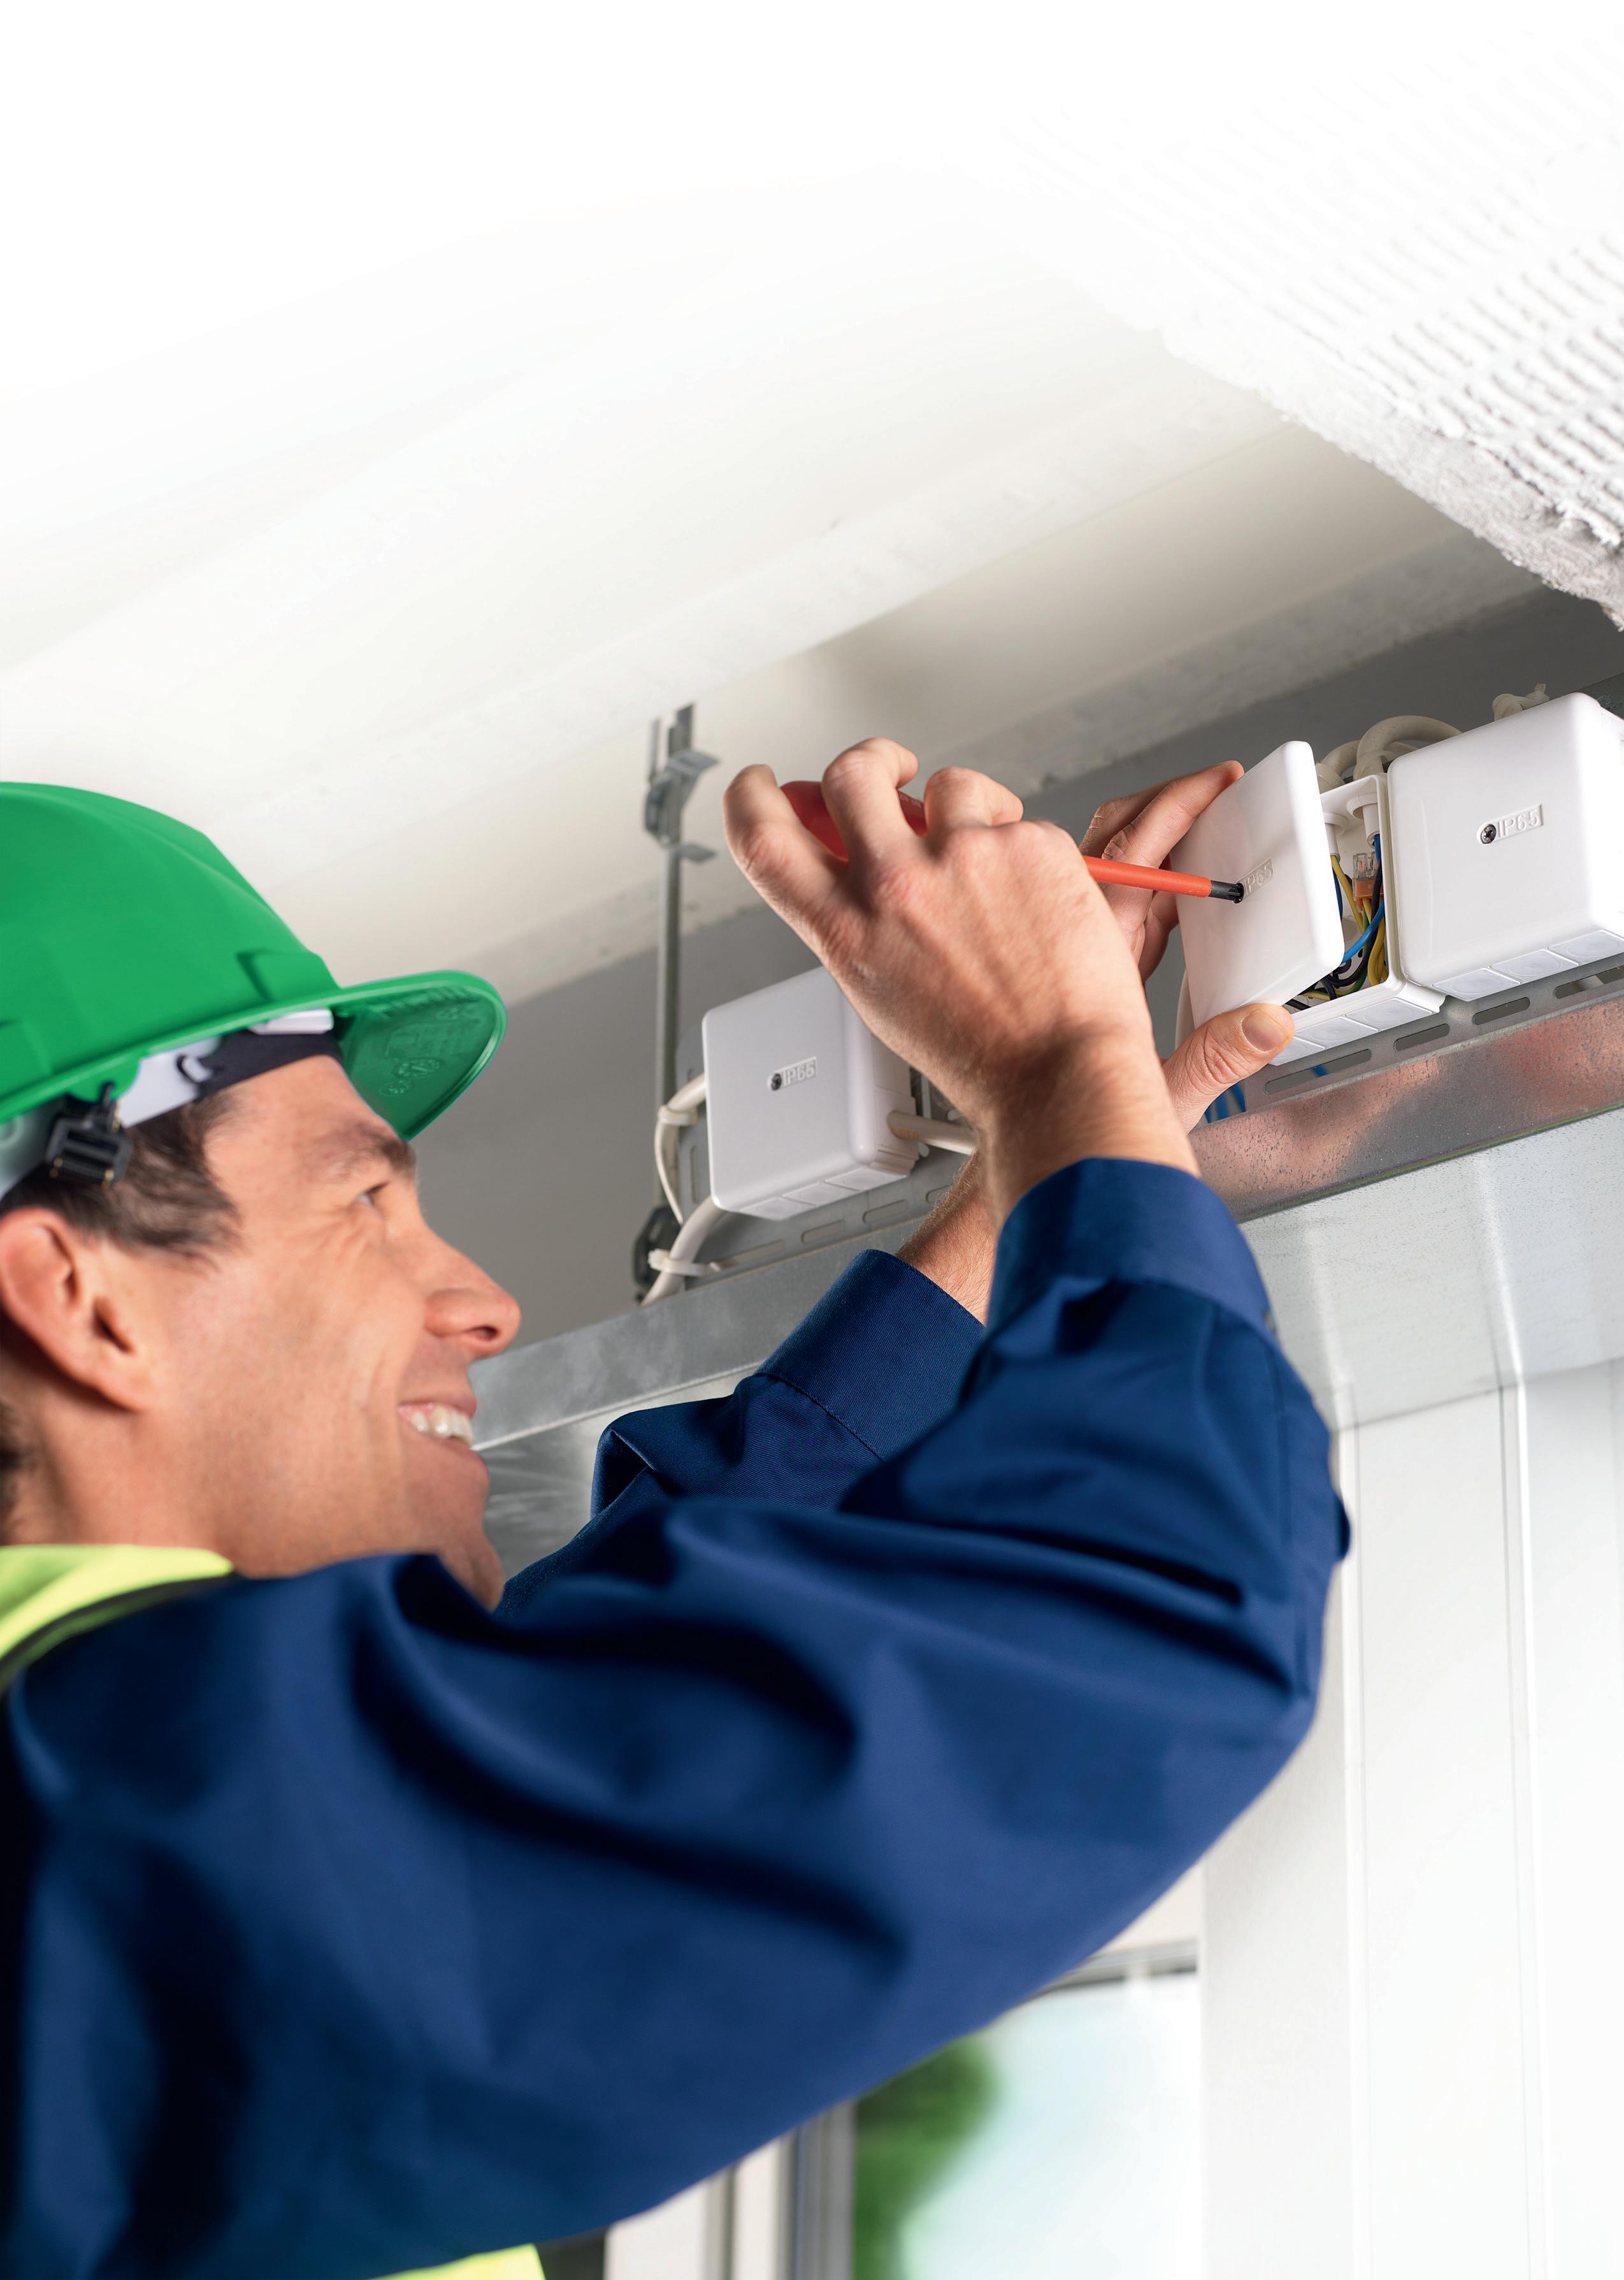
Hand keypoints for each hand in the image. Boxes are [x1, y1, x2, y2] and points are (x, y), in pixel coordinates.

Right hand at [724, 740, 1195, 1222]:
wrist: (1060, 1074)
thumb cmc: (982, 1052)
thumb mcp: (883, 989)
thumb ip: (856, 916)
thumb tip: (846, 854)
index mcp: (846, 929)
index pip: (761, 836)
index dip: (752, 795)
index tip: (767, 781)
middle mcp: (893, 885)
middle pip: (850, 773)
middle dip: (872, 757)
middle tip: (896, 769)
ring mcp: (962, 857)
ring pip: (951, 785)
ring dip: (970, 809)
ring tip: (996, 866)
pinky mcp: (1026, 843)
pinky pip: (1018, 819)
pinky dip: (1027, 849)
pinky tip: (1039, 900)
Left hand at [1082, 762, 1293, 1122]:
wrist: (1028, 1141)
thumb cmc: (1068, 1120)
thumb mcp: (1155, 1095)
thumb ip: (1214, 1057)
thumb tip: (1267, 1023)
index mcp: (1087, 959)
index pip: (1136, 859)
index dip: (1176, 809)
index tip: (1214, 784)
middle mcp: (1068, 940)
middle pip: (1111, 840)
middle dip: (1162, 802)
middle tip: (1212, 785)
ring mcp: (1064, 941)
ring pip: (1096, 857)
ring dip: (1140, 826)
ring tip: (1190, 809)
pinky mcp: (1069, 953)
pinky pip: (1095, 891)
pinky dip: (1133, 868)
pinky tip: (1167, 870)